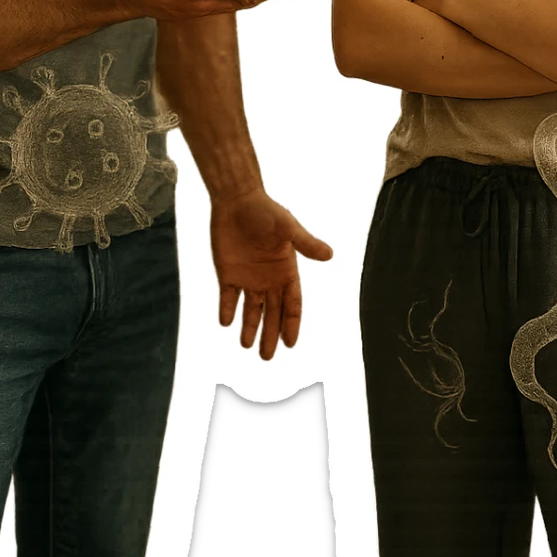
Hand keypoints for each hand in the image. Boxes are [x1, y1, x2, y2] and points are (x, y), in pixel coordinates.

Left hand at [210, 188, 332, 359]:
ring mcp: (247, 277)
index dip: (291, 323)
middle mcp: (268, 278)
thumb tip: (330, 255)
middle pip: (271, 313)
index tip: (290, 344)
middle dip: (270, 335)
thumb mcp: (288, 227)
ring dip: (249, 328)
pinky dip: (227, 309)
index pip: (292, 303)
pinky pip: (227, 297)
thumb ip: (305, 243)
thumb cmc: (266, 211)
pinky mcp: (227, 273)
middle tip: (267, 357)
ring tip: (247, 346)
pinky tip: (226, 322)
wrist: (237, 199)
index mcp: (286, 270)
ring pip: (250, 310)